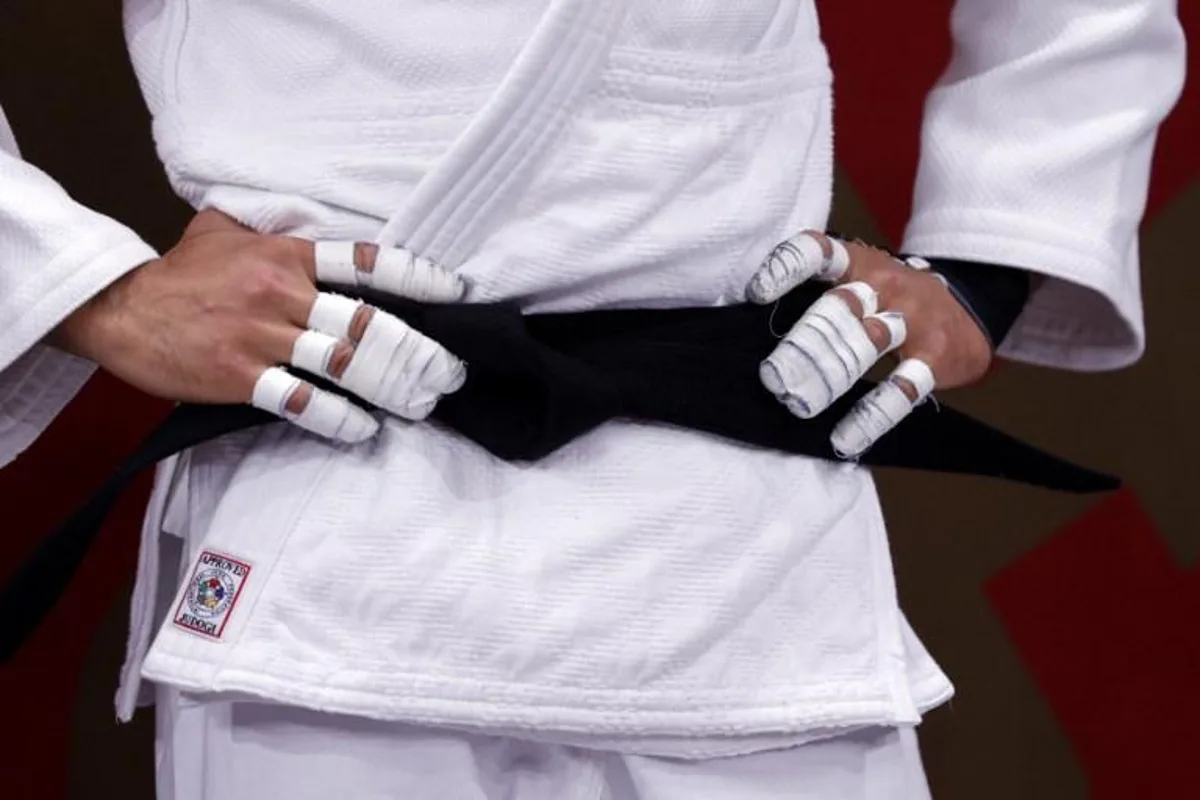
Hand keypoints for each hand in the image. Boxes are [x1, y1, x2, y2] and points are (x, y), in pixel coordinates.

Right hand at [51, 210, 467, 442]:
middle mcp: (281, 293)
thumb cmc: (179, 273)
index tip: (454, 292)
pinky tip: (363, 427)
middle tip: (450, 369)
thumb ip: (273, 226)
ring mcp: (261, 337)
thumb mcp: (224, 230)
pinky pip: (302, 401)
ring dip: (391, 386)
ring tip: (422, 401)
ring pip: (344, 363)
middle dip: (417, 349)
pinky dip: (338, 417)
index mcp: (286, 256)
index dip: (414, 276)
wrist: (120, 309)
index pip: (363, 262)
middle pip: (367, 322)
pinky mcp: (240, 377)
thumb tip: (307, 217)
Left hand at [746, 230, 992, 456]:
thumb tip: (747, 321)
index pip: (822, 252)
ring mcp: (912, 321)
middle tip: (771, 376)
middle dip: (802, 343)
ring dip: (827, 374)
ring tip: (794, 399)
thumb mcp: (861, 277)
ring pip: (867, 344)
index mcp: (860, 263)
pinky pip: (901, 390)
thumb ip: (818, 291)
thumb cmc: (893, 297)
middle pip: (839, 308)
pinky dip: (871, 416)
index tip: (757, 293)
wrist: (971, 309)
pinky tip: (843, 439)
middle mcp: (886, 285)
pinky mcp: (934, 359)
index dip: (789, 266)